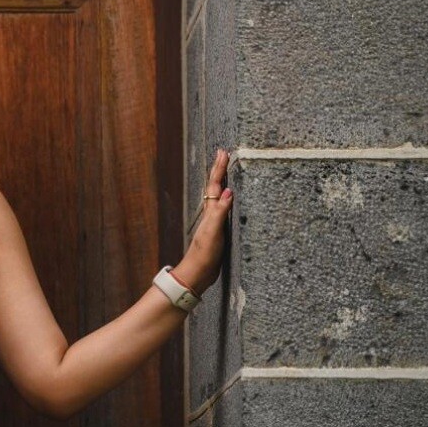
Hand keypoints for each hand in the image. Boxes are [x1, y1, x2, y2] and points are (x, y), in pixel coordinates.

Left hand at [174, 149, 234, 294]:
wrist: (197, 274)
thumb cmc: (204, 254)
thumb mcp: (213, 233)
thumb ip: (220, 212)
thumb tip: (229, 191)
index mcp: (209, 212)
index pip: (215, 185)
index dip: (219, 169)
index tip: (223, 152)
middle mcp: (210, 214)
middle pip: (215, 187)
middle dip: (220, 170)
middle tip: (224, 153)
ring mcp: (214, 222)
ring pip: (219, 197)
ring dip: (223, 182)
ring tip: (227, 170)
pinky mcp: (219, 231)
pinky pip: (224, 209)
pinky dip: (228, 200)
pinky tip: (230, 201)